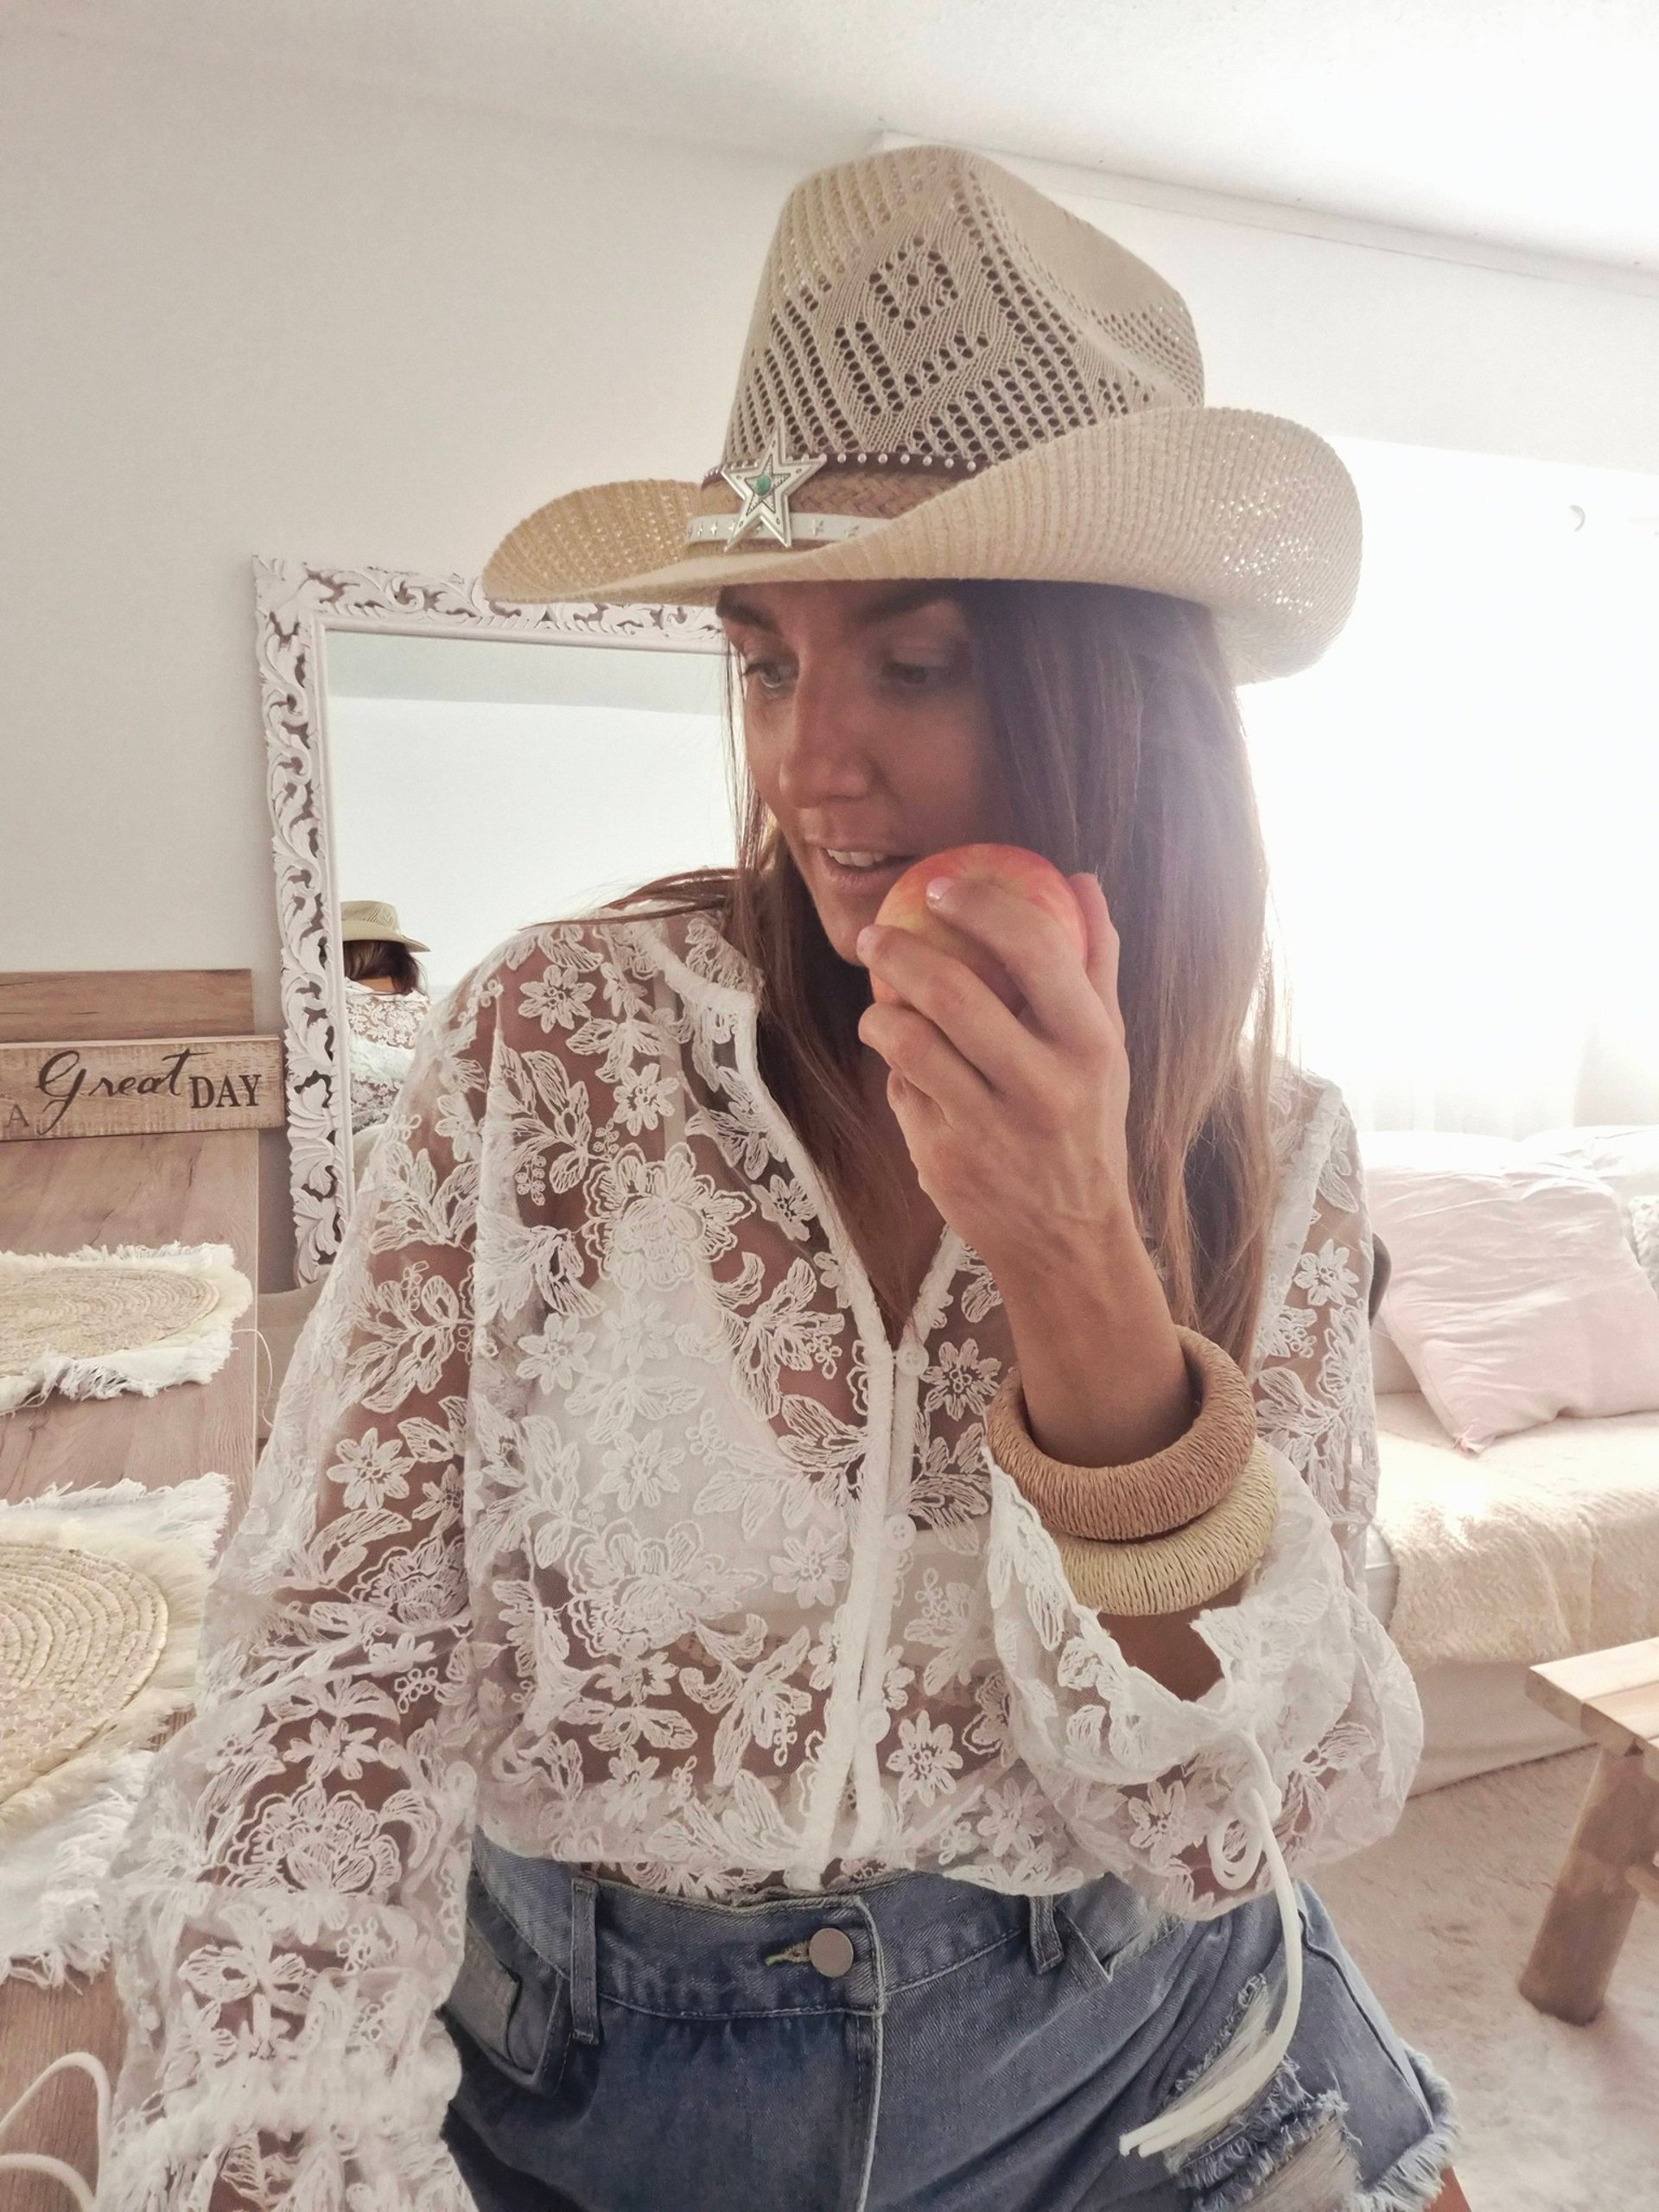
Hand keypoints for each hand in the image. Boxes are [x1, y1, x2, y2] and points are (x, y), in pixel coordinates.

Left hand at [856, 870, 1132, 1284]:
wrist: (1069, 1240)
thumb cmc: (1087, 1122)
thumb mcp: (1109, 1046)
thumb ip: (1096, 961)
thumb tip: (1081, 878)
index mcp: (1092, 1046)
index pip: (1037, 950)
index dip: (982, 905)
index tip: (940, 887)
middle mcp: (1045, 1087)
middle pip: (954, 993)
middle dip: (899, 952)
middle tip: (875, 934)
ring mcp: (991, 1129)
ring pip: (910, 1042)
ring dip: (880, 1012)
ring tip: (878, 1003)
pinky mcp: (946, 1162)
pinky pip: (902, 1090)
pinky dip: (893, 1066)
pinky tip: (900, 1061)